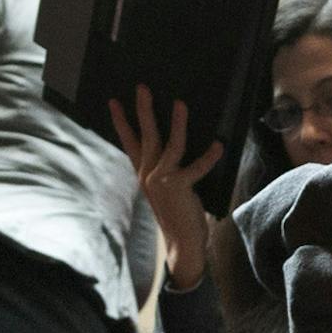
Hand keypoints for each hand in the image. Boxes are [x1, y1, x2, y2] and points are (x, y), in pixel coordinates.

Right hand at [108, 85, 221, 290]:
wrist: (182, 244)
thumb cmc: (179, 215)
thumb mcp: (168, 189)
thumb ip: (168, 169)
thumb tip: (176, 144)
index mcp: (144, 175)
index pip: (129, 143)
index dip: (121, 123)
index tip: (113, 102)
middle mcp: (148, 175)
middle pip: (145, 137)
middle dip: (143, 111)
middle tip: (142, 88)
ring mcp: (161, 181)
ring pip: (169, 145)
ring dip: (176, 123)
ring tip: (180, 104)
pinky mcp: (179, 187)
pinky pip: (196, 167)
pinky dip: (208, 156)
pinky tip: (218, 144)